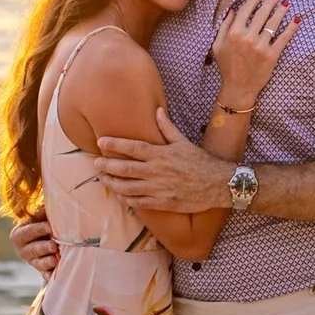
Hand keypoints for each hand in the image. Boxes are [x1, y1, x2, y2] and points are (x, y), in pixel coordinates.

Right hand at [10, 212, 58, 278]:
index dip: (40, 229)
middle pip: (33, 249)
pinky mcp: (40, 270)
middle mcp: (22, 249)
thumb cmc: (44, 224)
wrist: (46, 240)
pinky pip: (44, 274)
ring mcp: (31, 261)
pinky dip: (49, 275)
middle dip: (43, 247)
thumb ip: (43, 212)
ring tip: (56, 259)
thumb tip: (52, 203)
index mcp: (19, 234)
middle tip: (54, 246)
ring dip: (47, 261)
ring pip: (38, 263)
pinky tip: (52, 276)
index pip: (29, 231)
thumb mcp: (40, 217)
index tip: (51, 227)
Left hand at [99, 109, 235, 211]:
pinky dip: (126, 199)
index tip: (100, 141)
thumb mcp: (184, 142)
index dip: (115, 144)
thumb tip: (157, 110)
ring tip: (103, 178)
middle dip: (107, 165)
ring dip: (112, 183)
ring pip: (128, 187)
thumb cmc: (201, 162)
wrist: (218, 184)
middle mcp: (157, 172)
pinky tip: (119, 195)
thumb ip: (167, 128)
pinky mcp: (163, 203)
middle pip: (125, 168)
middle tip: (95, 163)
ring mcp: (159, 189)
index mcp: (161, 154)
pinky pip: (139, 202)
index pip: (133, 147)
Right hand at [212, 0, 298, 109]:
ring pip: (274, 23)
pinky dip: (291, 28)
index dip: (254, 0)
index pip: (246, 10)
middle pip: (262, 14)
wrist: (238, 88)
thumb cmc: (227, 67)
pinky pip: (283, 38)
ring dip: (281, 11)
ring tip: (286, 3)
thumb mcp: (217, 45)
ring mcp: (261, 46)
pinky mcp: (272, 55)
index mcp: (233, 33)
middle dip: (270, 1)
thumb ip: (223, 26)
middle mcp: (247, 37)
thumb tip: (232, 10)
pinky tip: (296, 20)